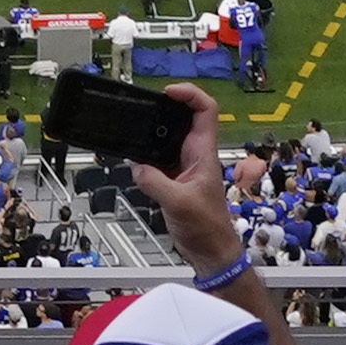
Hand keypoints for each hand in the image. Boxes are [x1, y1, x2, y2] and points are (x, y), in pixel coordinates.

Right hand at [130, 84, 241, 272]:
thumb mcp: (178, 203)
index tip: (167, 93)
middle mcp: (195, 154)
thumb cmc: (207, 228)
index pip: (205, 110)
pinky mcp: (174, 179)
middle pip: (183, 118)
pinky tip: (134, 160)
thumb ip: (154, 182)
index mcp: (203, 152)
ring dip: (153, 132)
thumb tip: (137, 167)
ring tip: (135, 128)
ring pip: (168, 137)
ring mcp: (184, 166)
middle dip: (165, 108)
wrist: (211, 252)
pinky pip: (158, 158)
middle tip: (145, 107)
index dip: (189, 94)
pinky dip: (145, 155)